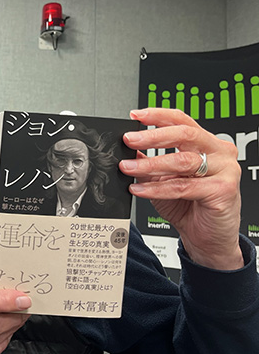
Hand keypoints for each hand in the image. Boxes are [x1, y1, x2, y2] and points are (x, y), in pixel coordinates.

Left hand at [120, 108, 242, 269]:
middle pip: (184, 134)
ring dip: (150, 165)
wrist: (206, 238)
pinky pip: (183, 186)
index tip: (135, 115)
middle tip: (129, 140)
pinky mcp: (223, 190)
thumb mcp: (162, 179)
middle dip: (152, 137)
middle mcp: (219, 152)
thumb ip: (149, 162)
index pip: (182, 120)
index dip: (158, 115)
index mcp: (206, 144)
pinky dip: (157, 188)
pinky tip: (140, 189)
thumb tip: (128, 149)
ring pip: (182, 161)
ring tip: (128, 168)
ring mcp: (225, 170)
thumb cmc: (188, 206)